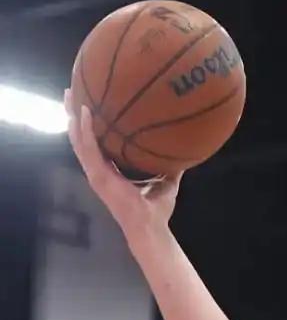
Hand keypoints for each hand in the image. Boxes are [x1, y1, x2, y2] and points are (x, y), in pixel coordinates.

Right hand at [66, 95, 179, 238]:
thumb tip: (184, 150)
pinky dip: (85, 130)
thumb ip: (170, 166)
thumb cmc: (157, 210)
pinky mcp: (98, 177)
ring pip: (78, 141)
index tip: (88, 105)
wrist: (150, 227)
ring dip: (72, 118)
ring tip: (70, 95)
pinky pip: (89, 149)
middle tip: (71, 92)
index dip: (89, 126)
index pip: (95, 145)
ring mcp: (96, 174)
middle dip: (73, 116)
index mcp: (110, 172)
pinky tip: (84, 112)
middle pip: (81, 139)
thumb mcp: (166, 181)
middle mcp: (99, 171)